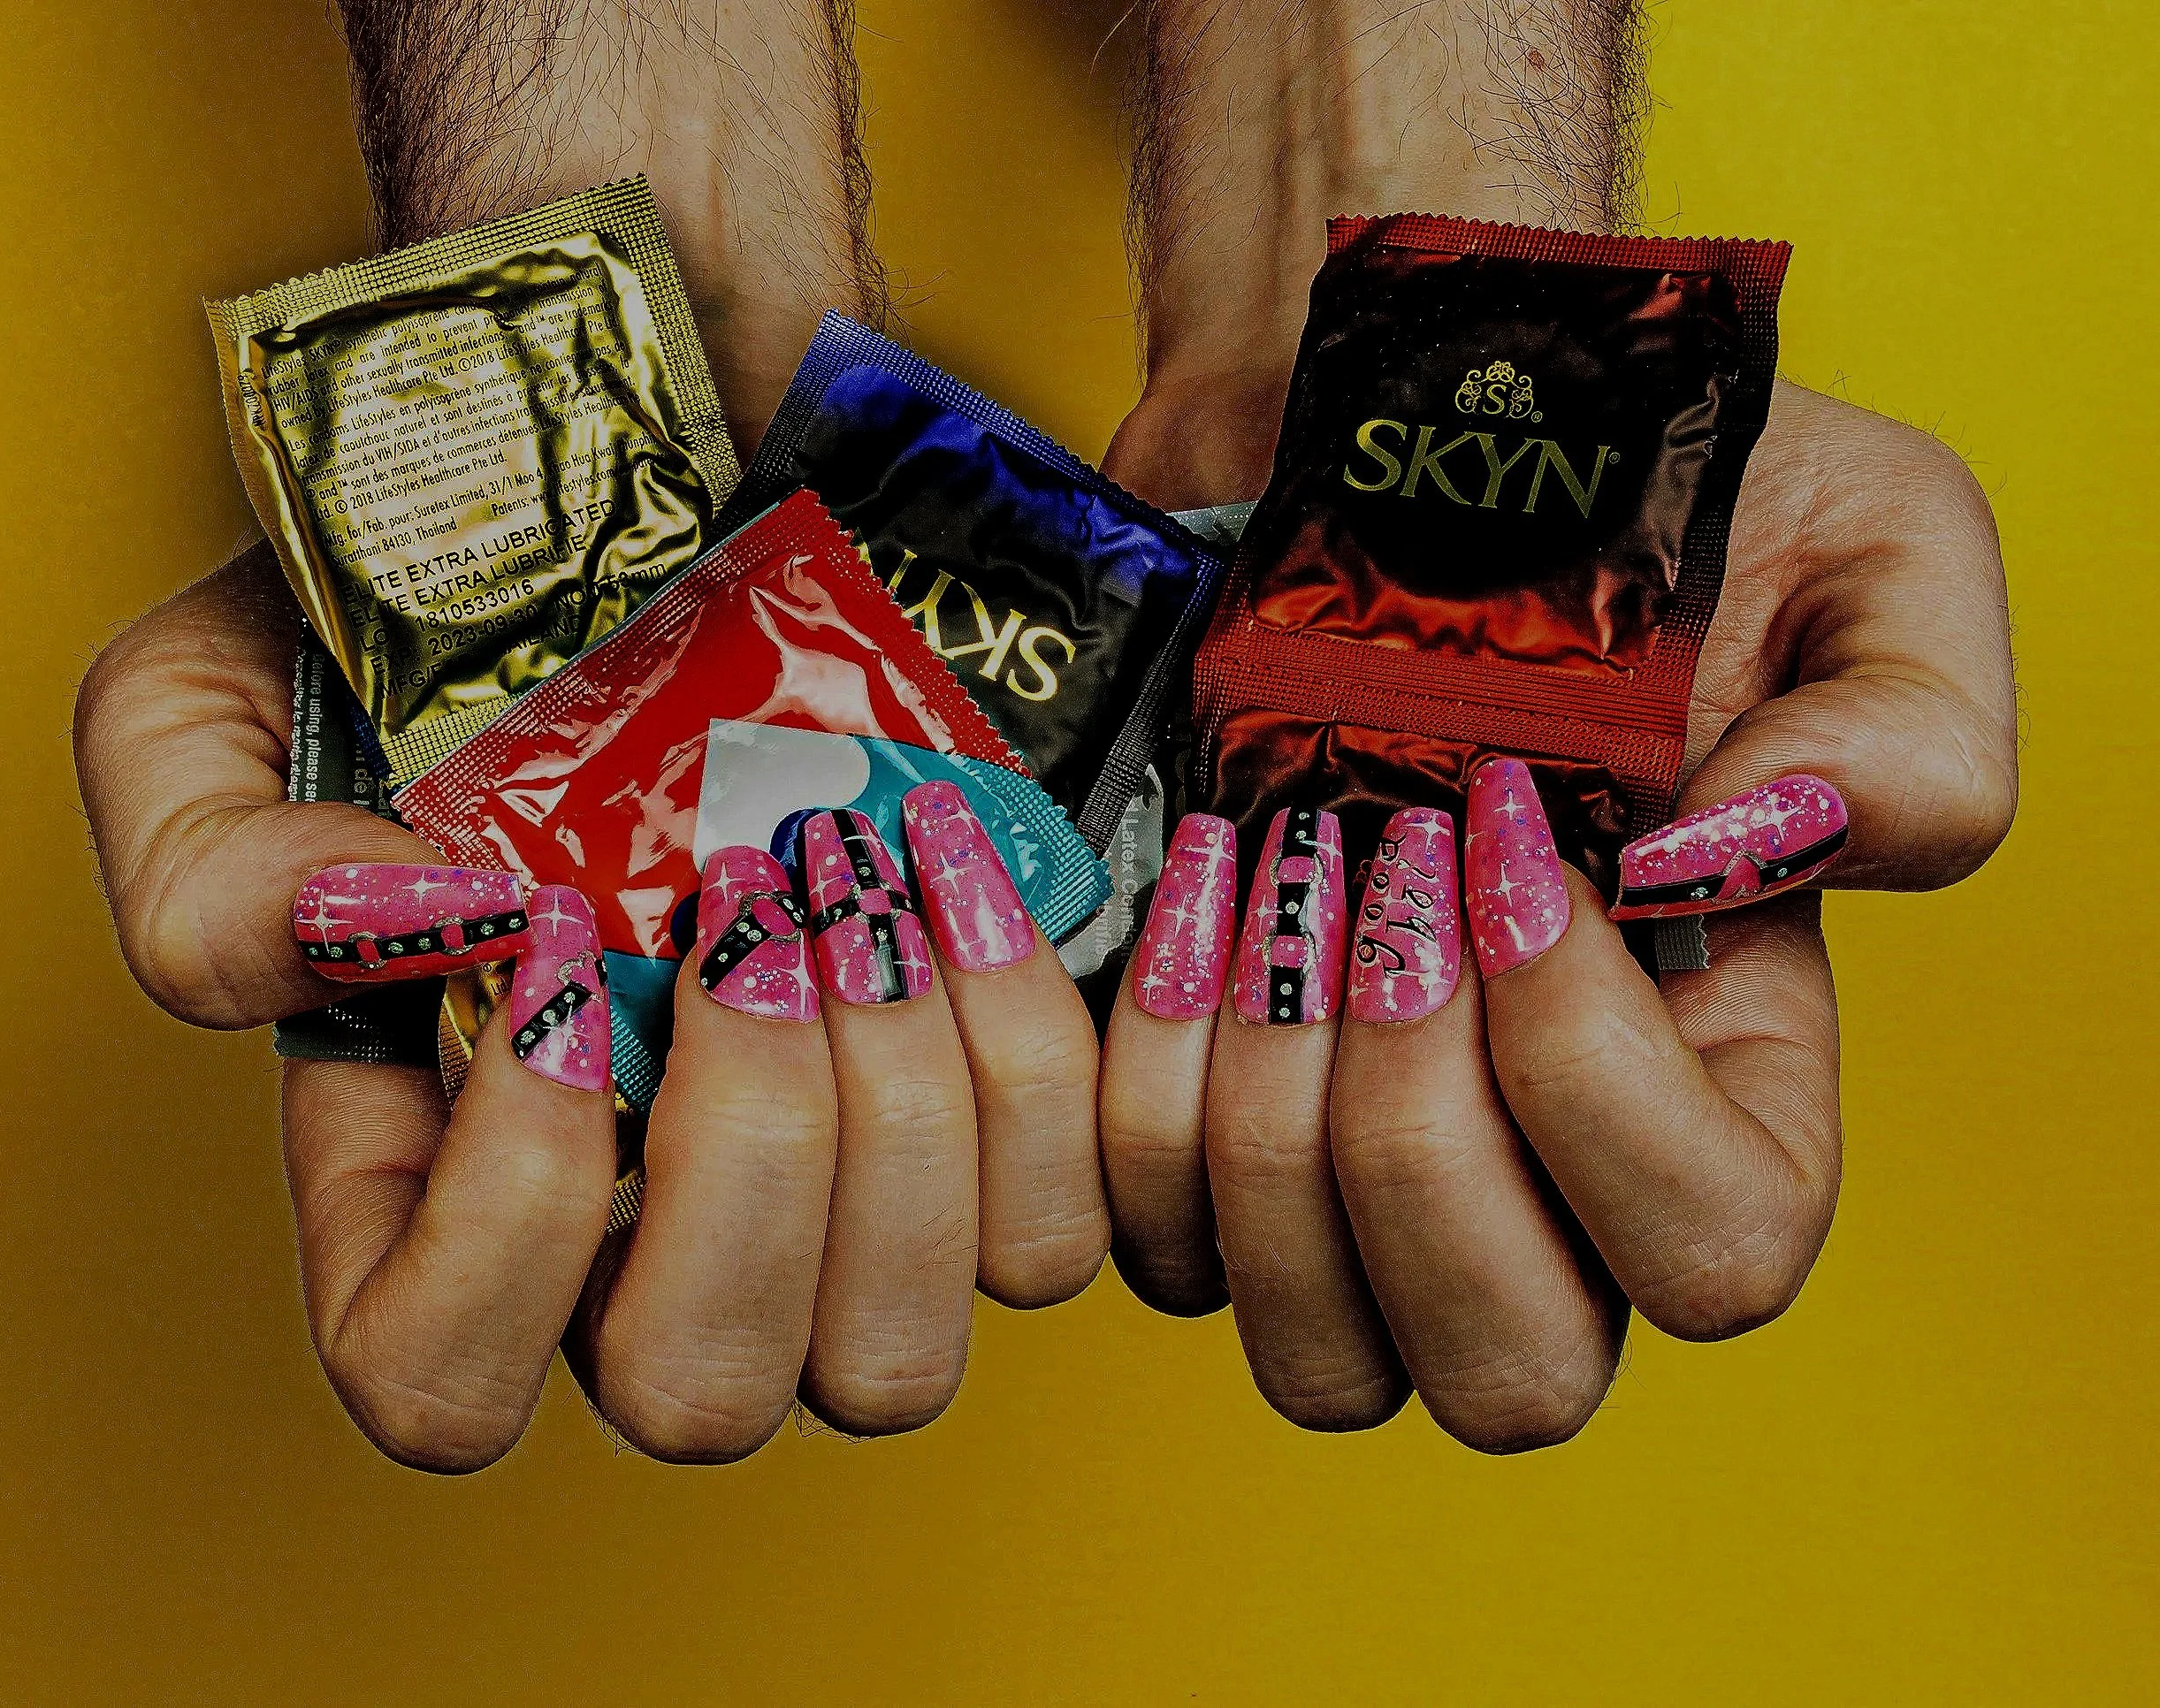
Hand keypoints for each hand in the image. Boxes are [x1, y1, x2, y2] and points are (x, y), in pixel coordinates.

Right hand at [74, 547, 1104, 1470]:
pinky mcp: (996, 1142)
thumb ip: (212, 868)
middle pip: (704, 1392)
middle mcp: (646, 1233)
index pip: (444, 1381)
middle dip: (751, 1153)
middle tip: (757, 902)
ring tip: (870, 871)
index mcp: (443, 1183)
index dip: (513, 1217)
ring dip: (902, 1101)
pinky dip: (1034, 1056)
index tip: (569, 936)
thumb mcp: (216, 704)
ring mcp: (834, 1210)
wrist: (687, 507)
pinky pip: (1053, 1230)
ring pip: (896, 1354)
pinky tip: (973, 873)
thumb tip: (384, 943)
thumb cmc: (439, 627)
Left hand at [1096, 377, 2016, 1448]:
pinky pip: (1142, 1239)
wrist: (1362, 445)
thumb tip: (1731, 879)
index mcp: (1728, 1081)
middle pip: (1511, 1374)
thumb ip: (1910, 744)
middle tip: (1379, 888)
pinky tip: (1186, 895)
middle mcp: (1546, 1179)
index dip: (1598, 1087)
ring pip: (1316, 1353)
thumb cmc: (1617, 492)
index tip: (1516, 843)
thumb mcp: (1868, 546)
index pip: (1717, 1259)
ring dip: (1267, 1111)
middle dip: (1418, 1137)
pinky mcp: (1191, 1143)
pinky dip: (1138, 1076)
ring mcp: (1353, 1187)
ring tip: (1270, 874)